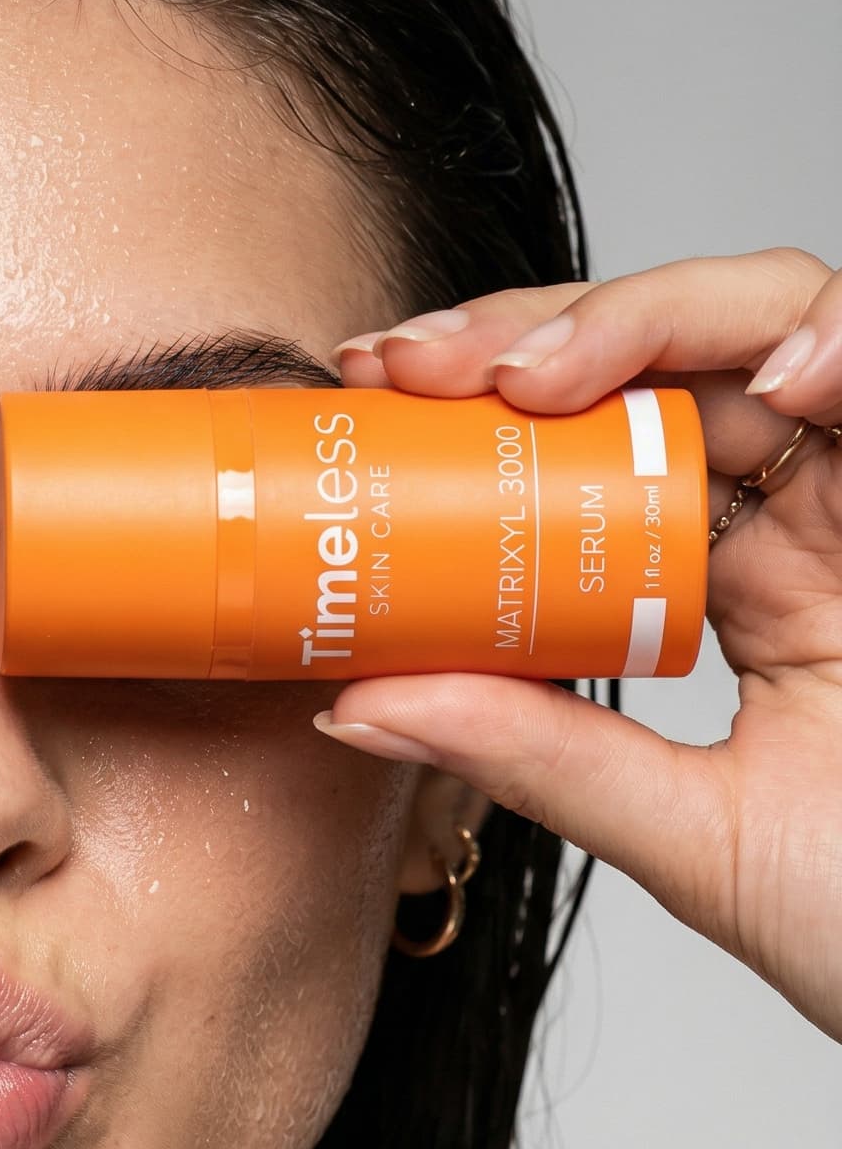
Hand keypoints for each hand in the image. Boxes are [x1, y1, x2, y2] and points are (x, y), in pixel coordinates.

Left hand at [316, 247, 841, 1040]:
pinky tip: (780, 375)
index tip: (374, 394)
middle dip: (531, 330)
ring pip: (775, 319)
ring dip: (651, 314)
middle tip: (414, 362)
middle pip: (671, 355)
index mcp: (740, 583)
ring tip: (538, 374)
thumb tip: (352, 705)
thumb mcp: (686, 835)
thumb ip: (538, 758)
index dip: (491, 396)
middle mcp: (812, 519)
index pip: (606, 440)